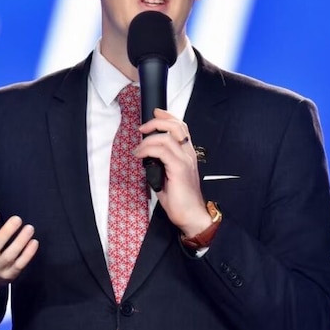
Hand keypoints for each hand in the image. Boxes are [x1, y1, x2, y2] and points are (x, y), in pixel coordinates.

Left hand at [134, 109, 212, 236]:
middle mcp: (188, 154)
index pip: (182, 127)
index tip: (155, 113)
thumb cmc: (180, 199)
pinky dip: (148, 149)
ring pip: (166, 137)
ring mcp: (185, 160)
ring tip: (138, 149)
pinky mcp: (179, 168)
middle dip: (157, 122)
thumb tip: (147, 157)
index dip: (168, 117)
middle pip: (176, 126)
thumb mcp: (168, 176)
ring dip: (148, 139)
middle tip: (142, 128)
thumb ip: (161, 163)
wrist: (191, 215)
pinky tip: (141, 155)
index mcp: (187, 154)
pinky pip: (162, 150)